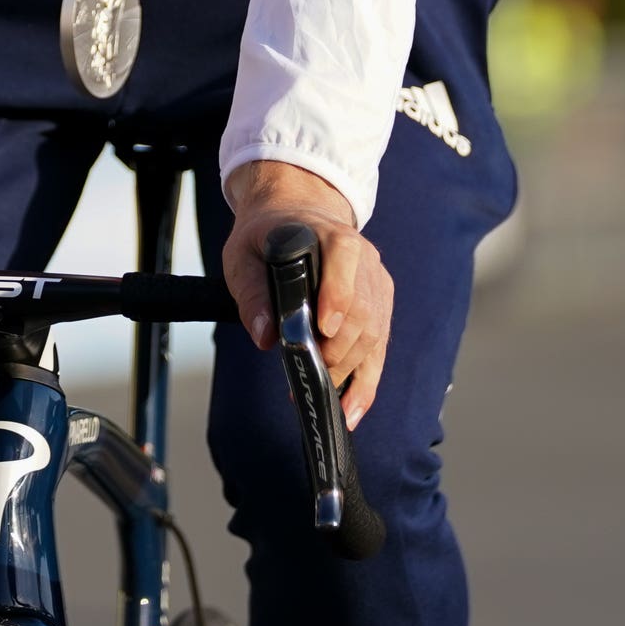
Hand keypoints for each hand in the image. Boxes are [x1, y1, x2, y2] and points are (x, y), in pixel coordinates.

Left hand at [221, 160, 392, 430]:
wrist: (295, 216)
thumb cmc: (267, 238)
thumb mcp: (244, 256)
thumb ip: (252, 292)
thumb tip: (266, 336)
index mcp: (331, 235)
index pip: (345, 257)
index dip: (338, 293)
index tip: (323, 328)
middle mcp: (364, 259)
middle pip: (360, 309)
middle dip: (336, 349)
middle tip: (308, 375)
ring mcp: (376, 283)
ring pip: (372, 334)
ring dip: (347, 371)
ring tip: (318, 396)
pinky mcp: (380, 307)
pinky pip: (378, 349)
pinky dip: (366, 382)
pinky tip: (350, 409)